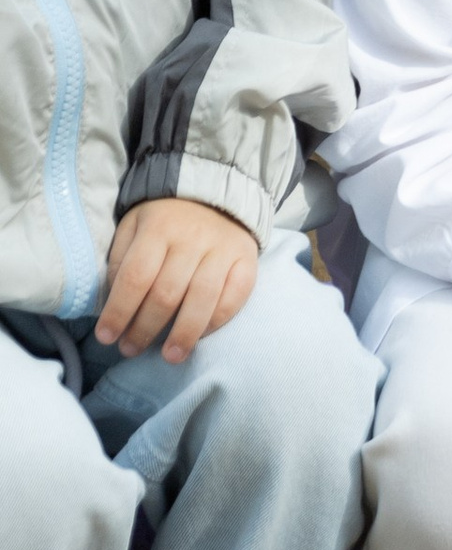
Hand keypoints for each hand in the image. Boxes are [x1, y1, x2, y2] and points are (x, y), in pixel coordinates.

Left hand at [96, 197, 258, 363]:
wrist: (214, 192)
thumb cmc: (164, 219)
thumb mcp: (133, 227)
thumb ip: (120, 261)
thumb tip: (114, 304)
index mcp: (158, 227)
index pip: (135, 277)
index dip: (119, 312)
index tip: (106, 338)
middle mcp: (192, 238)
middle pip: (167, 294)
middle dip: (145, 329)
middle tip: (130, 350)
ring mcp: (223, 249)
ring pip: (202, 299)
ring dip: (184, 334)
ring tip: (170, 356)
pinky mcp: (246, 259)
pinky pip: (235, 297)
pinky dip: (217, 321)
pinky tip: (200, 336)